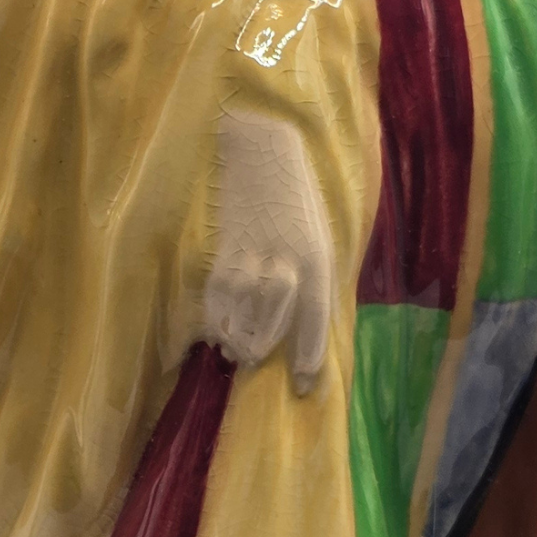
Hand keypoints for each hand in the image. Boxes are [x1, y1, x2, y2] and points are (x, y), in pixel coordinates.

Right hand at [200, 110, 333, 392]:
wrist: (263, 151)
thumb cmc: (299, 200)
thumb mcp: (321, 237)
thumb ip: (313, 277)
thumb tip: (305, 323)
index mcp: (316, 257)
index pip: (314, 315)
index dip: (309, 354)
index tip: (303, 384)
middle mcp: (285, 259)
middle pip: (273, 320)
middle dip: (265, 349)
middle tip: (258, 364)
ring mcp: (251, 254)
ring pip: (241, 312)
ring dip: (237, 338)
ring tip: (237, 352)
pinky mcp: (225, 247)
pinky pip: (218, 294)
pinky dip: (216, 317)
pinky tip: (218, 331)